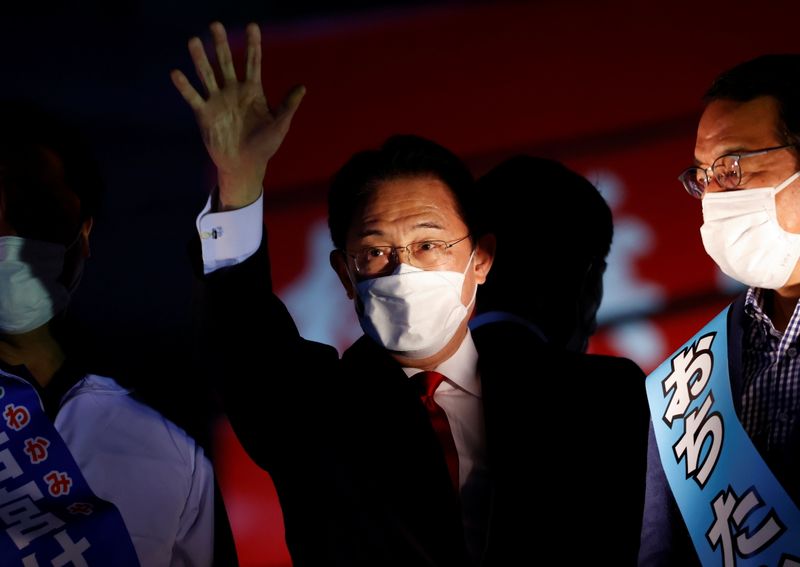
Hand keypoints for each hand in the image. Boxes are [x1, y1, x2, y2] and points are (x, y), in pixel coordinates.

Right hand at [171, 22, 304, 209]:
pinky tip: (176, 73)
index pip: (252, 62)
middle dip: (222, 44)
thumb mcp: (280, 125)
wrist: (246, 166)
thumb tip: (302, 87)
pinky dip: (185, 86)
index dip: (253, 44)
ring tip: (194, 41)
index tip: (252, 26)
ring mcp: (218, 100)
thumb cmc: (265, 146)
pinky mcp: (204, 114)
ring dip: (200, 58)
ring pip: (207, 74)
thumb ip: (288, 105)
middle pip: (226, 62)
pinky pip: (193, 97)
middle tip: (216, 24)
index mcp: (253, 90)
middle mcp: (233, 91)